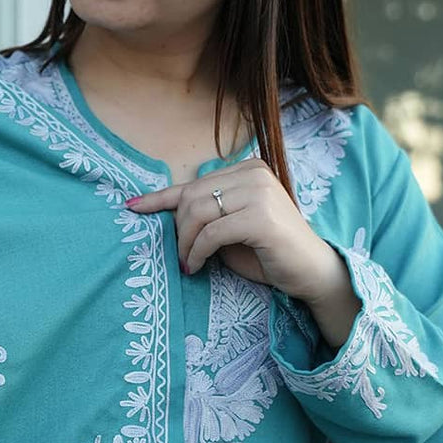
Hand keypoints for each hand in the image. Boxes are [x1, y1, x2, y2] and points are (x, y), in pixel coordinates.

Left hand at [125, 158, 361, 347]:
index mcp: (247, 169)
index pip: (194, 183)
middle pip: (191, 197)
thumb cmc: (268, 253)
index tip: (132, 207)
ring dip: (185, 243)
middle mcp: (254, 173)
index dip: (159, 197)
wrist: (310, 273)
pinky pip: (211, 232)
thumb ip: (206, 216)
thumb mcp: (229, 229)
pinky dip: (197, 252)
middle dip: (178, 230)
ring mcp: (260, 192)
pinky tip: (196, 266)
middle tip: (181, 256)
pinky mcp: (261, 216)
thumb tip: (167, 216)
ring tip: (188, 263)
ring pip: (198, 212)